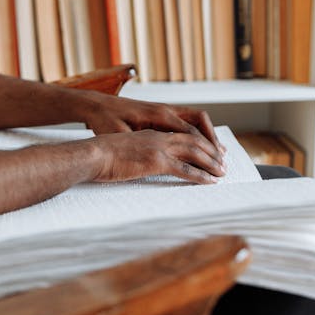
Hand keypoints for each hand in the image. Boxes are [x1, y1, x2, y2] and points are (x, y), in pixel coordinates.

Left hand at [81, 92, 223, 153]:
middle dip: (212, 140)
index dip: (204, 147)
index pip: (190, 130)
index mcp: (158, 114)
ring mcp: (164, 110)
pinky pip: (187, 121)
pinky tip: (202, 144)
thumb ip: (139, 142)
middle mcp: (165, 109)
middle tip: (222, 160)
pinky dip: (198, 132)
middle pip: (199, 122)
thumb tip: (155, 154)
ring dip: (208, 135)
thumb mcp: (119, 133)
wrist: (97, 105)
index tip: (213, 162)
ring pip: (195, 119)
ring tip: (219, 153)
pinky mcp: (161, 114)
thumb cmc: (105, 119)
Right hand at [86, 129, 225, 184]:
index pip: (182, 135)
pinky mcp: (156, 162)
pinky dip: (200, 175)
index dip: (199, 143)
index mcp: (151, 134)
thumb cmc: (101, 154)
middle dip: (211, 152)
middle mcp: (159, 137)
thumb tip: (139, 162)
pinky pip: (185, 169)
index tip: (209, 151)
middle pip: (193, 141)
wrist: (92, 154)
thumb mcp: (123, 149)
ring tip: (222, 172)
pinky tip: (210, 181)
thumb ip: (136, 152)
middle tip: (222, 162)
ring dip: (211, 163)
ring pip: (194, 153)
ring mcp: (159, 148)